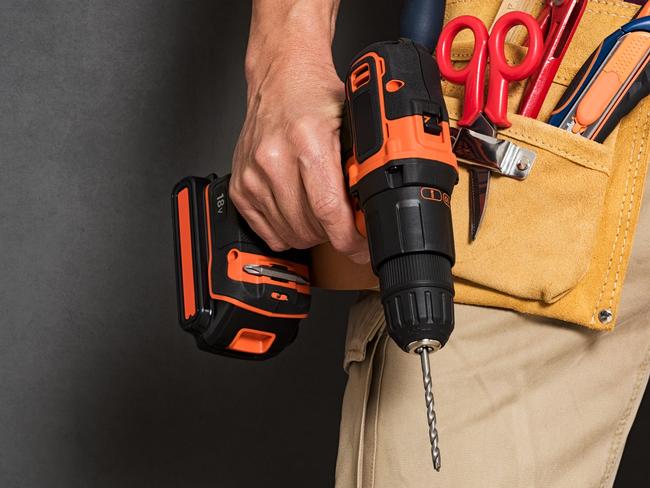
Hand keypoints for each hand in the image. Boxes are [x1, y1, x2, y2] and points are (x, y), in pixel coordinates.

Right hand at [230, 54, 368, 263]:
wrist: (279, 79)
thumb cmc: (313, 97)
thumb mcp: (351, 123)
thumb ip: (361, 166)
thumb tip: (373, 208)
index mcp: (306, 142)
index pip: (328, 210)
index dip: (349, 239)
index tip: (362, 247)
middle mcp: (273, 160)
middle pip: (309, 228)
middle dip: (334, 234)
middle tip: (345, 222)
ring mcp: (252, 176)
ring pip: (289, 234)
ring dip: (311, 234)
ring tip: (322, 212)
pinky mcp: (239, 187)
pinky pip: (267, 232)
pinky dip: (287, 231)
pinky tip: (299, 212)